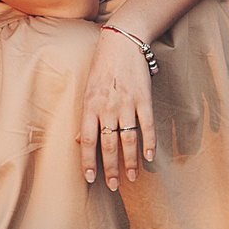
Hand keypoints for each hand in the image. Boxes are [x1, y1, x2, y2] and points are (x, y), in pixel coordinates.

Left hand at [79, 26, 156, 191]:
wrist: (121, 42)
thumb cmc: (101, 67)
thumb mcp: (87, 90)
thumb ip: (86, 117)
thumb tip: (79, 141)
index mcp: (89, 106)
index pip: (88, 141)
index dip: (88, 161)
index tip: (91, 179)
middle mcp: (107, 107)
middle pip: (109, 144)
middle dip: (111, 168)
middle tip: (113, 186)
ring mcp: (126, 103)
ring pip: (128, 138)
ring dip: (131, 160)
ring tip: (132, 177)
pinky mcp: (143, 98)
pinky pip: (147, 125)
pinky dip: (149, 142)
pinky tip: (150, 156)